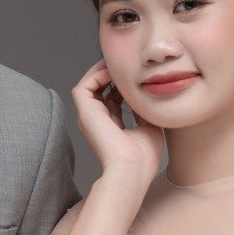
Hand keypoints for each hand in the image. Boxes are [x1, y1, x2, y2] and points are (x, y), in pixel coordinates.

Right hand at [72, 60, 163, 183]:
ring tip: (121, 65)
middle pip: (100, 90)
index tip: (138, 76)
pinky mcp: (85, 113)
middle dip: (113, 75)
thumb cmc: (143, 158)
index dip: (123, 86)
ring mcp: (89, 117)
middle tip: (129, 65)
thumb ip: (145, 111)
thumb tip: (148, 94)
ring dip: (103, 72)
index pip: (112, 100)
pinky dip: (96, 76)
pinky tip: (115, 73)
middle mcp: (96, 122)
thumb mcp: (149, 128)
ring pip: (89, 85)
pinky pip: (84, 86)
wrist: (132, 170)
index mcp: (110, 128)